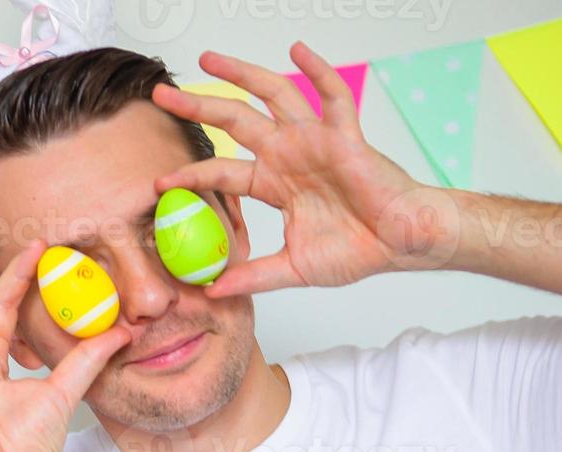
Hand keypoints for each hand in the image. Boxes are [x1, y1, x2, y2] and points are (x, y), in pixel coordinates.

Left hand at [152, 42, 448, 295]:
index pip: (221, 172)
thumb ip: (254, 275)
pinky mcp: (345, 137)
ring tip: (207, 59)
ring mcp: (315, 141)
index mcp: (275, 184)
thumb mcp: (293, 269)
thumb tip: (214, 290)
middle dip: (197, 106)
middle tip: (162, 95)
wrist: (401, 244)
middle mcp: (289, 155)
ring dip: (240, 75)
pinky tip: (298, 51)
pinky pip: (333, 96)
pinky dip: (317, 71)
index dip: (191, 175)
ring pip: (272, 96)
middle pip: (234, 122)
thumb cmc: (358, 250)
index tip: (160, 182)